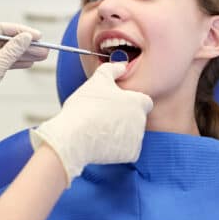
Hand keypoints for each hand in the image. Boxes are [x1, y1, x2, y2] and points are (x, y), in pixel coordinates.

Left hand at [0, 22, 48, 163]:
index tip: (36, 36)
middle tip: (43, 48)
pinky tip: (29, 63)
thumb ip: (11, 51)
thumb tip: (25, 37)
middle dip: (24, 44)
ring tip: (42, 56)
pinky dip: (16, 63)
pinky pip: (2, 64)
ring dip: (23, 54)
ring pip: (5, 53)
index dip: (20, 31)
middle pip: (4, 41)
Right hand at [30, 62, 152, 185]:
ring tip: (98, 128)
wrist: (74, 137)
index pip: (144, 100)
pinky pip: (126, 150)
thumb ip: (112, 70)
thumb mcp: (97, 81)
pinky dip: (115, 147)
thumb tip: (121, 65)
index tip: (117, 102)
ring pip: (131, 134)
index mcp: (137, 102)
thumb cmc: (85, 107)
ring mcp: (137, 139)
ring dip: (119, 132)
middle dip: (123, 117)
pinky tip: (100, 142)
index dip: (131, 101)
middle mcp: (141, 121)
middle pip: (136, 118)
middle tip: (102, 116)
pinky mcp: (131, 155)